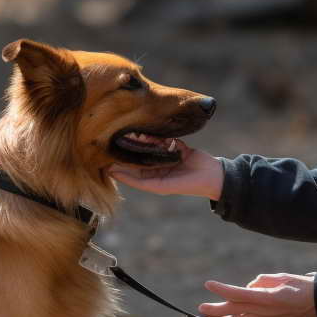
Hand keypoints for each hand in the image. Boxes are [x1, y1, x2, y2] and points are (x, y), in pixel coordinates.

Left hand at [109, 141, 223, 199]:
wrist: (213, 176)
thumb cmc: (187, 184)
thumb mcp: (162, 186)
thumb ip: (142, 182)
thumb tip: (120, 175)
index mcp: (154, 180)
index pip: (132, 174)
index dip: (118, 168)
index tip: (104, 160)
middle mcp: (159, 169)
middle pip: (139, 158)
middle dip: (128, 151)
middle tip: (113, 141)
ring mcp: (168, 157)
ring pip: (151, 147)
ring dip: (142, 141)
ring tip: (130, 133)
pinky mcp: (178, 147)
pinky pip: (164, 140)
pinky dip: (157, 136)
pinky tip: (148, 130)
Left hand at [199, 272, 316, 316]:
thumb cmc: (302, 286)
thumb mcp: (282, 277)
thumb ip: (262, 281)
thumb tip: (249, 286)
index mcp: (266, 297)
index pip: (237, 294)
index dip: (221, 290)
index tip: (208, 284)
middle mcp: (263, 312)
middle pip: (231, 313)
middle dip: (213, 311)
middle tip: (201, 308)